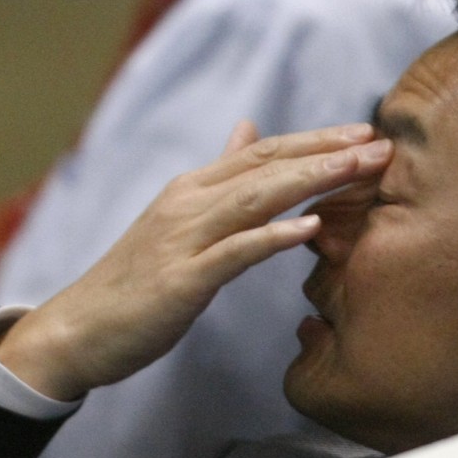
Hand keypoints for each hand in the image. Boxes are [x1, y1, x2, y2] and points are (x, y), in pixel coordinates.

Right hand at [0, 122, 392, 399]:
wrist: (78, 328)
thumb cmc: (136, 278)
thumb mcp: (180, 217)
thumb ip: (219, 176)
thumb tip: (248, 130)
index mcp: (193, 188)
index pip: (264, 153)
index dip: (315, 140)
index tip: (364, 132)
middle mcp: (189, 203)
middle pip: (266, 166)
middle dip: (326, 152)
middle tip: (379, 143)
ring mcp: (183, 240)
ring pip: (254, 199)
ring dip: (310, 180)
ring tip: (357, 168)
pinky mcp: (180, 281)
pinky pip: (232, 253)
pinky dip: (271, 237)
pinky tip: (308, 227)